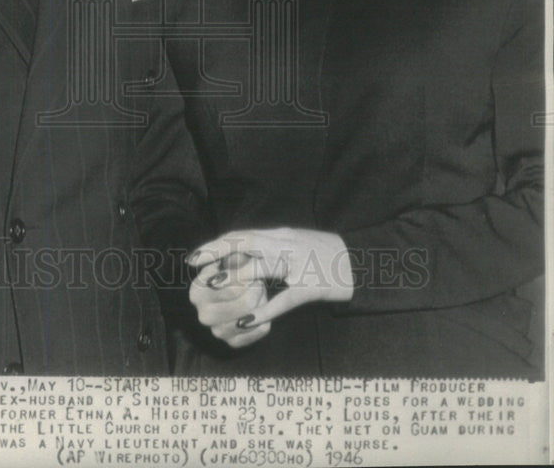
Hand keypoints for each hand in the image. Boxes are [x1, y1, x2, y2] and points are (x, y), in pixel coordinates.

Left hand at [187, 228, 353, 348]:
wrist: (360, 262)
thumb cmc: (326, 255)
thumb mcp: (296, 244)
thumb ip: (271, 248)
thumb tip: (242, 255)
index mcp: (282, 236)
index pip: (244, 236)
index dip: (217, 245)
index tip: (195, 257)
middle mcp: (288, 244)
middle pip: (248, 242)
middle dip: (219, 252)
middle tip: (195, 265)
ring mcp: (300, 265)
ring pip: (264, 266)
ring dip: (237, 276)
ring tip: (214, 286)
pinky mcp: (311, 287)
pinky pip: (286, 299)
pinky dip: (266, 308)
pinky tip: (249, 320)